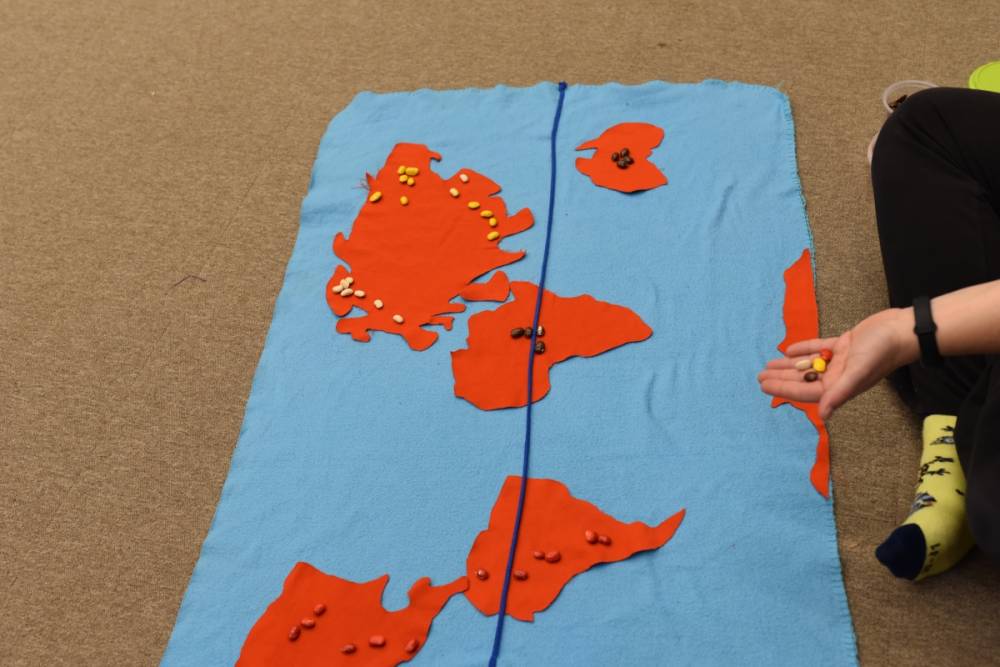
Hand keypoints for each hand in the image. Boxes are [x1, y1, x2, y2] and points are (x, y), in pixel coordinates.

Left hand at [757, 308, 917, 419]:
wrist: (902, 329)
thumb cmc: (881, 352)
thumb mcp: (857, 373)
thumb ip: (839, 393)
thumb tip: (823, 416)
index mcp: (840, 385)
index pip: (806, 391)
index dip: (783, 389)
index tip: (764, 386)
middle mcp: (839, 375)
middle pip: (804, 379)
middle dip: (781, 378)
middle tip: (759, 376)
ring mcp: (841, 360)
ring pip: (809, 364)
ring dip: (789, 366)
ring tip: (768, 365)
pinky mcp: (845, 344)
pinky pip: (820, 349)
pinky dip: (805, 350)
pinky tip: (789, 351)